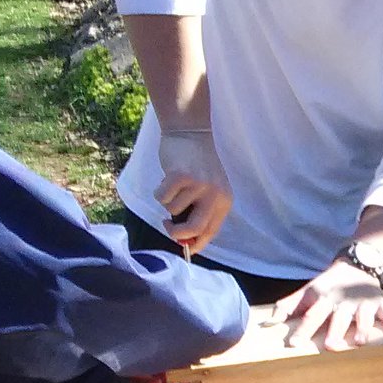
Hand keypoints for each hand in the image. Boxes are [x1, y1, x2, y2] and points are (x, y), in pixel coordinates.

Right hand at [156, 128, 231, 254]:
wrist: (190, 133)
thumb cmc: (196, 166)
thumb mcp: (207, 190)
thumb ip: (200, 212)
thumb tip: (186, 242)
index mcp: (224, 201)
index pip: (211, 231)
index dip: (196, 244)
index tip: (185, 249)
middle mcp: (214, 194)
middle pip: (194, 229)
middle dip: (177, 233)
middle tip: (167, 225)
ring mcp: (198, 185)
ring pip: (173, 210)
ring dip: (167, 201)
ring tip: (173, 186)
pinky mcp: (180, 177)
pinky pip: (162, 197)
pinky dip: (159, 191)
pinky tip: (167, 178)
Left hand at [264, 261, 382, 350]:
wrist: (357, 264)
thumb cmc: (329, 285)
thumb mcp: (308, 291)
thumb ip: (288, 306)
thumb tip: (268, 323)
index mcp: (323, 298)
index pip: (311, 314)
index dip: (303, 329)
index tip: (294, 344)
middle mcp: (342, 300)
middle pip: (338, 318)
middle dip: (335, 331)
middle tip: (330, 346)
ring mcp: (362, 302)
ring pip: (362, 317)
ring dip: (362, 328)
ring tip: (360, 342)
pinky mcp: (379, 302)